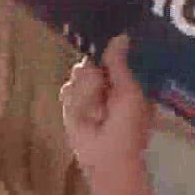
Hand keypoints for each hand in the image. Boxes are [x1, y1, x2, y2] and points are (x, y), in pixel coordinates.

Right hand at [61, 35, 153, 194]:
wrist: (108, 159)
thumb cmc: (127, 127)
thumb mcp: (128, 92)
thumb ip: (119, 65)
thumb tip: (121, 35)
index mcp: (124, 81)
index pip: (110, 55)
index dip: (104, 51)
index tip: (100, 43)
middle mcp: (104, 84)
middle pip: (90, 62)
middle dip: (94, 79)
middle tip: (103, 99)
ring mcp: (86, 95)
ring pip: (78, 75)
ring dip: (87, 95)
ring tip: (97, 115)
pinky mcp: (70, 107)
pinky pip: (67, 91)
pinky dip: (76, 104)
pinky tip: (85, 117)